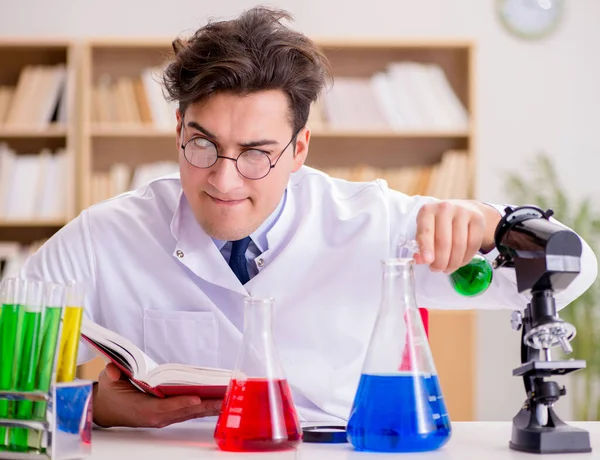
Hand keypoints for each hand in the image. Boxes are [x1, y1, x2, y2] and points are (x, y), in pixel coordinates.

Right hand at [92, 363, 222, 427]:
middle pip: (183, 412)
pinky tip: (217, 403)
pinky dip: (203, 408)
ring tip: (227, 400)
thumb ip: (111, 374)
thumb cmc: (111, 394)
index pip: (164, 407)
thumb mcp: (108, 381)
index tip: (196, 399)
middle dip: (204, 405)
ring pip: (190, 413)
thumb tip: (113, 371)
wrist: (106, 410)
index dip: (180, 403)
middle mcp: (156, 416)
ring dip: (209, 408)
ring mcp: (163, 418)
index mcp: (142, 409)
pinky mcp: (168, 416)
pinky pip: (189, 413)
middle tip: (224, 398)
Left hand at [414, 200, 491, 273]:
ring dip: (453, 262)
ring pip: (459, 245)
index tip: (428, 261)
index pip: (425, 230)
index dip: (426, 247)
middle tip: (437, 269)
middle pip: (444, 241)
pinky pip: (473, 244)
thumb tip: (420, 260)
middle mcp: (445, 208)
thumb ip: (421, 245)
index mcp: (427, 211)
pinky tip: (459, 262)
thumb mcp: (426, 231)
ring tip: (447, 269)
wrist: (463, 210)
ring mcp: (463, 212)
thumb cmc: (439, 224)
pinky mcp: (478, 219)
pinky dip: (465, 258)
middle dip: (440, 261)